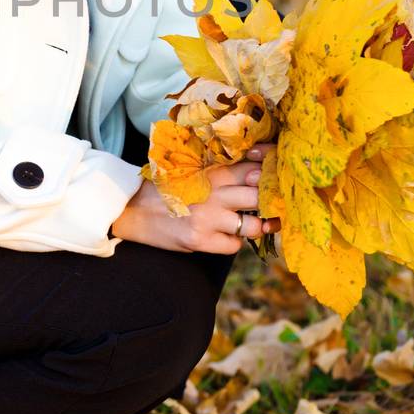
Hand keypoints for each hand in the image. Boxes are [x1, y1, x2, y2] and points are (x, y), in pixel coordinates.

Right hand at [109, 143, 278, 253]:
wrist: (133, 209)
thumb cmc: (164, 188)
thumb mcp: (191, 170)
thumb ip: (220, 171)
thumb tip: (256, 172)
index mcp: (212, 171)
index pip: (254, 167)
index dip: (271, 171)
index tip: (280, 176)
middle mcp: (214, 192)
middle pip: (260, 196)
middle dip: (269, 202)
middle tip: (273, 205)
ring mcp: (208, 217)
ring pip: (253, 225)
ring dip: (256, 227)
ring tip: (251, 224)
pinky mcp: (200, 240)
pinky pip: (234, 246)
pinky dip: (232, 243)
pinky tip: (223, 237)